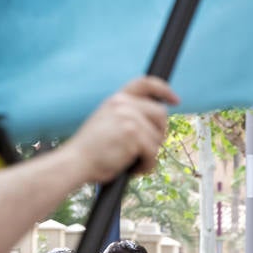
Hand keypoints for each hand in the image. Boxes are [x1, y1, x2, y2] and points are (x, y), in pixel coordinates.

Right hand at [64, 76, 179, 182]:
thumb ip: (130, 115)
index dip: (163, 90)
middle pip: (161, 114)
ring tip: (129, 160)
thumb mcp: (109, 122)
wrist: (76, 162)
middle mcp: (122, 103)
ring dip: (149, 155)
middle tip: (145, 150)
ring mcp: (128, 116)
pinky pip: (153, 154)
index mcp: (116, 99)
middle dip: (159, 134)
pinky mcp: (133, 133)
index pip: (145, 83)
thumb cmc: (93, 150)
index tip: (176, 100)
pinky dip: (146, 166)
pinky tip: (131, 168)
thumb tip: (159, 119)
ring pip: (158, 138)